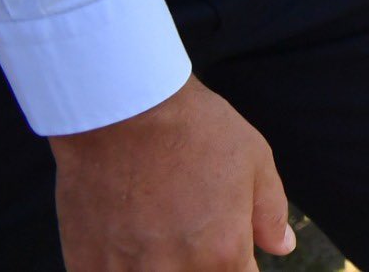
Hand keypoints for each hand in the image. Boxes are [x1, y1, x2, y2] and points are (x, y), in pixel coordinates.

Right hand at [50, 77, 291, 269]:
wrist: (124, 112)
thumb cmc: (196, 130)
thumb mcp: (255, 162)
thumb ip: (270, 213)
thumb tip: (282, 246)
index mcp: (222, 254)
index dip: (237, 266)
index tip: (228, 246)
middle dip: (200, 266)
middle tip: (188, 228)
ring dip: (158, 267)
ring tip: (155, 231)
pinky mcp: (85, 265)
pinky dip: (118, 267)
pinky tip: (123, 243)